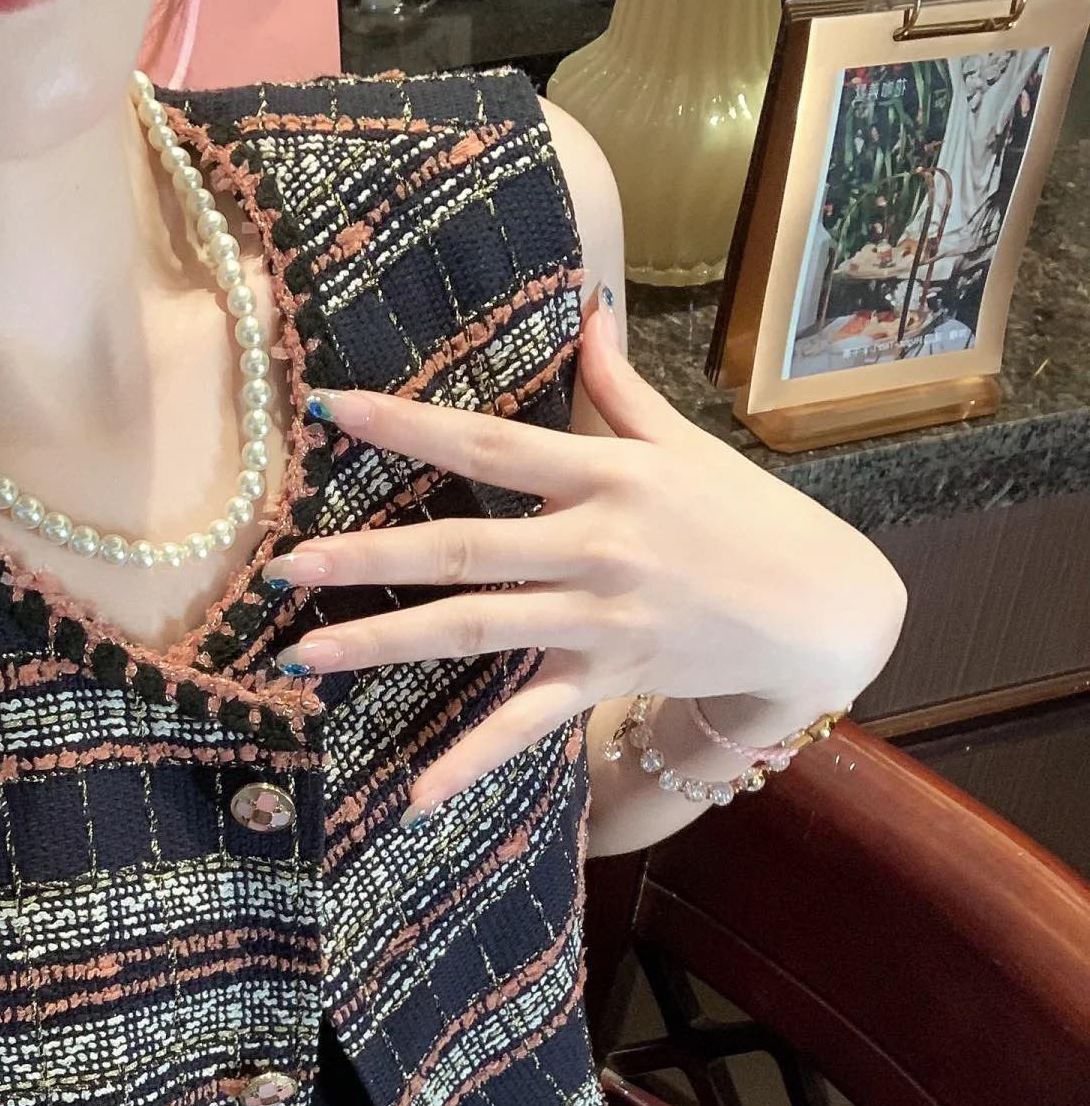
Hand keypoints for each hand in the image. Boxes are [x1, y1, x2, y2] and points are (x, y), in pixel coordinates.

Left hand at [263, 293, 904, 809]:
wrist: (822, 609)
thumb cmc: (748, 518)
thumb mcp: (685, 444)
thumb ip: (620, 385)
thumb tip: (588, 306)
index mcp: (606, 474)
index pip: (488, 442)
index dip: (407, 423)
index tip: (328, 408)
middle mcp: (595, 544)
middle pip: (462, 546)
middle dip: (366, 557)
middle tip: (284, 566)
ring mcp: (598, 618)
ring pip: (476, 630)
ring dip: (385, 643)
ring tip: (305, 656)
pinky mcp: (607, 678)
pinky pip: (528, 725)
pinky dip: (473, 763)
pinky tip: (415, 799)